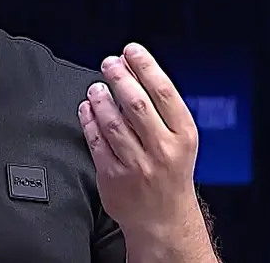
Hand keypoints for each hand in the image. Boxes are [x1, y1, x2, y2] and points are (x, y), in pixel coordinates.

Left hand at [77, 42, 200, 237]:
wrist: (164, 219)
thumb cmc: (170, 171)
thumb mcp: (180, 139)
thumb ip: (161, 108)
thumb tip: (134, 68)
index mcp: (184, 135)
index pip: (164, 92)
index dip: (146, 66)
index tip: (131, 50)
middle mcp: (163, 149)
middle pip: (136, 104)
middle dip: (119, 77)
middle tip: (108, 63)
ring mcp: (137, 164)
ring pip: (112, 122)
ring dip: (100, 98)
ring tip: (96, 87)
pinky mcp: (113, 176)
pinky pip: (96, 141)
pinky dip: (88, 120)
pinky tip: (86, 109)